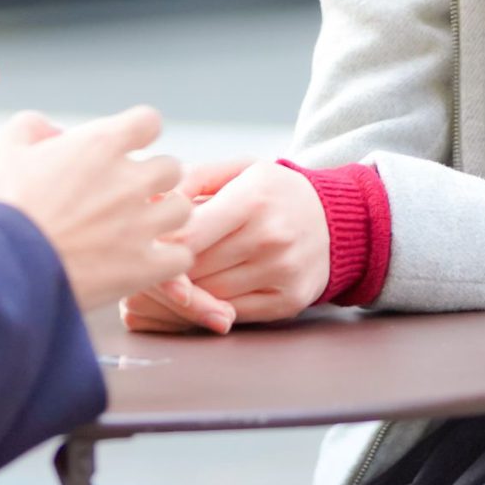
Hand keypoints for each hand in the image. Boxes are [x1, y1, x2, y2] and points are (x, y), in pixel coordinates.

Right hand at [0, 107, 190, 308]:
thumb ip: (30, 127)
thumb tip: (51, 131)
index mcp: (100, 145)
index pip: (148, 121)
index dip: (135, 134)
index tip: (121, 149)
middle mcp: (130, 180)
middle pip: (170, 167)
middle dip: (152, 178)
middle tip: (126, 195)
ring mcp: (140, 225)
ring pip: (182, 210)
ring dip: (164, 217)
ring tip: (139, 229)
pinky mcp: (142, 268)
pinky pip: (181, 257)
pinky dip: (168, 260)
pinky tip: (145, 262)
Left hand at [130, 160, 327, 331]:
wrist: (337, 220)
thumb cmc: (274, 193)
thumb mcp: (240, 170)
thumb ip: (193, 179)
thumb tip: (151, 202)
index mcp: (253, 199)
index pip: (190, 235)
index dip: (161, 245)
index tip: (148, 244)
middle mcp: (270, 237)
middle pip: (197, 269)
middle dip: (170, 270)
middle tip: (153, 265)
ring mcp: (282, 272)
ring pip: (211, 295)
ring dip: (188, 291)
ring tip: (178, 278)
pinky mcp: (288, 301)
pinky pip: (234, 313)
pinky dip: (213, 307)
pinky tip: (206, 293)